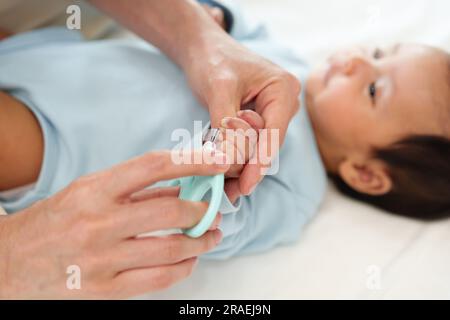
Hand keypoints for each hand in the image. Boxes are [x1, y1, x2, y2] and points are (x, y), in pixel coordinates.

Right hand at [0, 150, 228, 298]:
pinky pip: (158, 279)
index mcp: (94, 190)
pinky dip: (183, 268)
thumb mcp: (88, 192)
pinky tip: (189, 259)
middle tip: (213, 211)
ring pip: (170, 249)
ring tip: (210, 235)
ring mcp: (102, 259)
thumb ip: (136, 191)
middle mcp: (98, 222)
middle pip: (170, 211)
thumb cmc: (53, 221)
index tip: (217, 162)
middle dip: (202, 211)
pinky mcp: (104, 290)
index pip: (154, 166)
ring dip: (200, 241)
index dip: (193, 162)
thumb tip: (182, 189)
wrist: (9, 263)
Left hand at [183, 31, 300, 195]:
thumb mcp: (218, 89)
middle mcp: (284, 103)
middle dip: (247, 167)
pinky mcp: (259, 120)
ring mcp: (272, 113)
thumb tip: (229, 161)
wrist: (202, 48)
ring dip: (240, 166)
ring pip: (258, 148)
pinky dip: (235, 155)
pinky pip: (250, 143)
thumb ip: (227, 124)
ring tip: (223, 187)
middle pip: (267, 145)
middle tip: (228, 191)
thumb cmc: (212, 59)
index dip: (260, 163)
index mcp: (283, 89)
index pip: (274, 134)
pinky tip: (223, 172)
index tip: (246, 186)